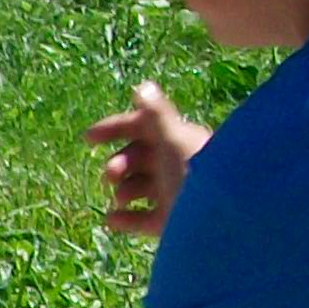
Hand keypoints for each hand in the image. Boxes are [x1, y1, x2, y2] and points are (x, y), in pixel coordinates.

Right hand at [86, 81, 207, 238]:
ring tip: (120, 200)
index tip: (88, 139)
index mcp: (179, 139)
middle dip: (120, 164)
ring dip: (123, 190)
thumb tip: (142, 86)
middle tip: (111, 175)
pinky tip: (111, 220)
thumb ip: (155, 115)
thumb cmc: (195, 174)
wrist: (219, 219)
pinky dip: (126, 219)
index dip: (115, 129)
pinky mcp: (171, 221)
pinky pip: (143, 218)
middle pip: (139, 158)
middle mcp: (177, 164)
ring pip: (140, 187)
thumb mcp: (173, 140)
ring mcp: (175, 193)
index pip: (143, 127)